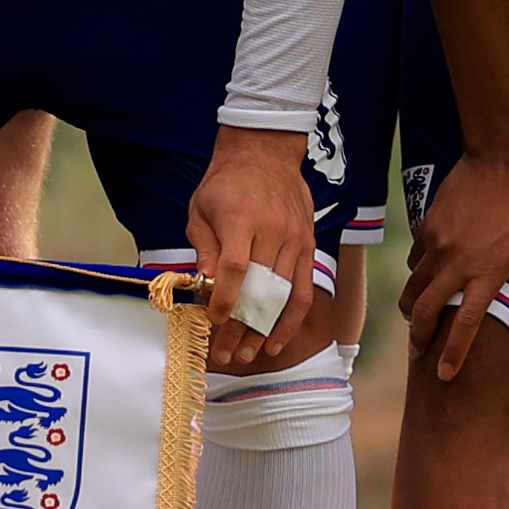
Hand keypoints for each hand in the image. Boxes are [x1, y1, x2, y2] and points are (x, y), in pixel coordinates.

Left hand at [188, 126, 313, 372]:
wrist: (265, 154)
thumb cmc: (226, 183)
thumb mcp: (201, 209)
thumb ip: (205, 249)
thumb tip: (204, 287)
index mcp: (241, 219)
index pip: (235, 268)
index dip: (224, 298)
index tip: (213, 322)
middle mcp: (273, 231)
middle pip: (259, 288)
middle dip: (241, 327)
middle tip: (225, 354)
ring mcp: (295, 240)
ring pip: (282, 296)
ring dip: (264, 330)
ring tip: (247, 355)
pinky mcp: (308, 246)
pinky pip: (303, 290)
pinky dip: (291, 319)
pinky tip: (276, 340)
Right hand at [398, 135, 508, 382]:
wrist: (502, 158)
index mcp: (488, 274)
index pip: (465, 325)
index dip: (452, 354)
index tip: (444, 375)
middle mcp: (458, 264)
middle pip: (425, 311)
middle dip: (418, 337)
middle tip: (416, 352)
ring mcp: (438, 244)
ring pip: (414, 286)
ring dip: (413, 306)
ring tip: (415, 316)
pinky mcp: (428, 226)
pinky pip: (416, 259)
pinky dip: (418, 272)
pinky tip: (426, 274)